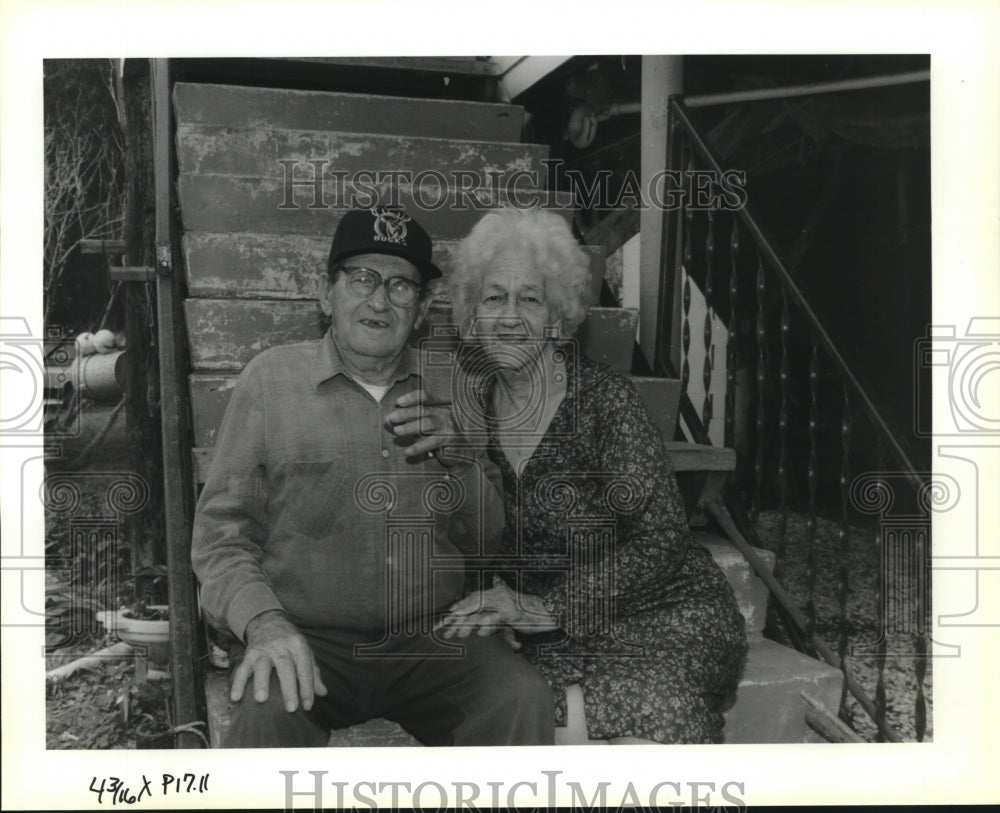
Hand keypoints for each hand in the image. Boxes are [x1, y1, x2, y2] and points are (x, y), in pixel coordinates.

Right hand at [230, 610, 327, 712]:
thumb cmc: (290, 642)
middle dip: (288, 688)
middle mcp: (281, 646)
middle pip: (285, 667)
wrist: (268, 621)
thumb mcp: (304, 652)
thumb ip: (313, 673)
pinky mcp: (249, 653)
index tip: (308, 706)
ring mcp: (264, 649)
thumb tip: (323, 693)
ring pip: (262, 666)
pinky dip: (238, 682)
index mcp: (298, 645)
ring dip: (261, 682)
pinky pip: (243, 668)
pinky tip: (235, 697)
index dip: (308, 688)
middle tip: (291, 708)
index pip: (305, 668)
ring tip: (261, 699)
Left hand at [386, 388, 464, 461]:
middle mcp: (443, 412)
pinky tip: (408, 451)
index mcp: (438, 404)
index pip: (425, 396)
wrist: (462, 448)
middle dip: (406, 413)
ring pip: (426, 424)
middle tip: (392, 417)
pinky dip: (419, 447)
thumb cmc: (439, 432)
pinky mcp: (449, 440)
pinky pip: (431, 442)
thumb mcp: (424, 422)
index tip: (398, 402)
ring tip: (397, 431)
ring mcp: (447, 426)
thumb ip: (408, 419)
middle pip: (423, 410)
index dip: (411, 398)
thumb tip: (388, 420)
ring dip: (410, 427)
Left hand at [434, 581, 556, 637]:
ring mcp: (505, 602)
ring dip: (467, 622)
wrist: (547, 610)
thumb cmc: (528, 610)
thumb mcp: (510, 603)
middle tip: (443, 627)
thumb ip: (499, 594)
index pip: (473, 598)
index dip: (460, 607)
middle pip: (473, 604)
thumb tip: (494, 581)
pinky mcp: (512, 612)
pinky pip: (496, 618)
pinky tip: (478, 631)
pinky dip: (487, 624)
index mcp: (495, 593)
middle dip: (457, 616)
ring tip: (456, 632)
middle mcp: (498, 595)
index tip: (446, 617)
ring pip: (481, 611)